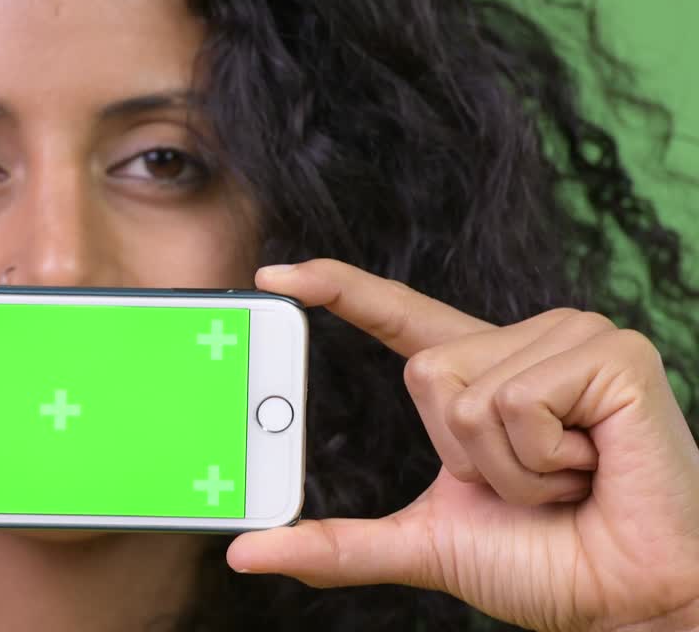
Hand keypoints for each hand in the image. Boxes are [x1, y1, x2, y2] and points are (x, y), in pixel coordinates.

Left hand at [229, 259, 698, 631]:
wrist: (626, 601)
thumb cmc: (543, 565)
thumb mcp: (422, 544)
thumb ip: (337, 545)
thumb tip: (247, 555)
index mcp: (482, 374)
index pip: (398, 317)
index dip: (339, 290)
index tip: (274, 273)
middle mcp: (524, 342)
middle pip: (426, 374)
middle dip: (467, 456)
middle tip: (536, 484)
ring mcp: (572, 338)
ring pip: (468, 392)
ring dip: (511, 467)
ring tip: (571, 479)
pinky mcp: (614, 353)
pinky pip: (518, 402)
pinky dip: (545, 460)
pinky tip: (595, 467)